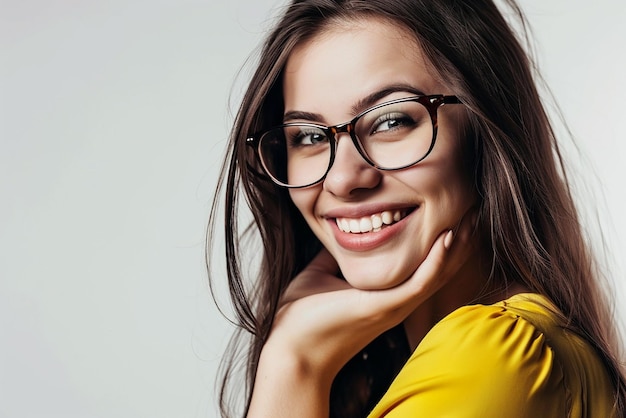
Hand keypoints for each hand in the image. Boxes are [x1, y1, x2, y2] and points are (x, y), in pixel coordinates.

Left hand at [247, 211, 475, 416]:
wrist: (290, 346)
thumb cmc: (302, 316)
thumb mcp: (321, 274)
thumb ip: (335, 256)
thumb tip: (339, 231)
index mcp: (384, 293)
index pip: (421, 265)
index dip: (439, 241)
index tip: (452, 213)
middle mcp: (396, 300)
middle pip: (439, 267)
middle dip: (458, 239)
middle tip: (475, 209)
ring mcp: (394, 305)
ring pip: (437, 273)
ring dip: (456, 246)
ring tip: (472, 217)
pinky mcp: (386, 307)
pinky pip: (420, 282)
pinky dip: (437, 260)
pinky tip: (447, 237)